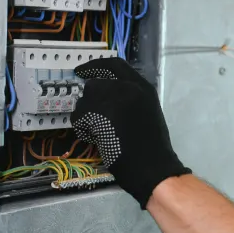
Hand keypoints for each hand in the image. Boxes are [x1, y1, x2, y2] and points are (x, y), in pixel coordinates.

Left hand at [71, 58, 190, 207]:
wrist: (154, 167)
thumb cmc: (153, 147)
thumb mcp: (147, 111)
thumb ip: (130, 98)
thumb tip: (104, 97)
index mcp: (143, 87)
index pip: (115, 65)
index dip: (95, 66)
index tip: (81, 71)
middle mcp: (129, 88)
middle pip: (95, 84)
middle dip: (89, 101)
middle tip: (90, 116)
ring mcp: (114, 100)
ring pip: (84, 100)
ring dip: (85, 115)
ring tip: (97, 131)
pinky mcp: (100, 115)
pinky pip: (79, 116)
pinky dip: (82, 128)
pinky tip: (95, 138)